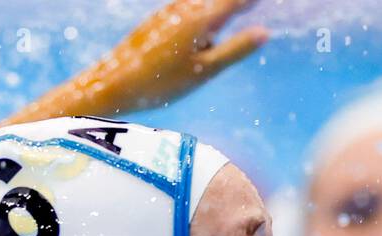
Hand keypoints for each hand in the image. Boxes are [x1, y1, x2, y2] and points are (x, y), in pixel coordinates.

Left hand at [51, 0, 268, 116]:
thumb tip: (265, 32)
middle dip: (235, 4)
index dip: (252, 0)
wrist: (116, 81)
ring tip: (234, 12)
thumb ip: (236, 49)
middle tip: (250, 5)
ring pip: (203, 5)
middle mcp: (186, 8)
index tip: (263, 0)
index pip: (236, 1)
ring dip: (218, 9)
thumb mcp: (206, 70)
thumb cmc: (163, 82)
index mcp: (201, 19)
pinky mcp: (160, 20)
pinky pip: (189, 10)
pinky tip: (203, 27)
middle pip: (219, 1)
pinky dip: (203, 14)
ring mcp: (171, 11)